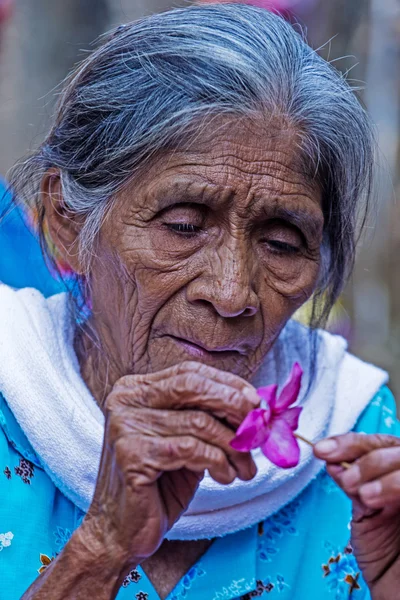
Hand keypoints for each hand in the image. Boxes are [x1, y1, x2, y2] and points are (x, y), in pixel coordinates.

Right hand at [81, 361, 259, 569]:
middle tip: (257, 429)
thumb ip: (209, 416)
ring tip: (243, 467)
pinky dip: (217, 461)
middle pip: (192, 387)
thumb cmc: (159, 483)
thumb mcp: (187, 440)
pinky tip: (224, 475)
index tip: (255, 402)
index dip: (227, 383)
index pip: (189, 372)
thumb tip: (254, 403)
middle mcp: (126, 400)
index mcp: (136, 389)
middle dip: (233, 405)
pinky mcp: (131, 454)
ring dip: (232, 446)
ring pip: (198, 422)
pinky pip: (190, 449)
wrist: (121, 529)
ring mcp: (125, 425)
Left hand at [315, 433, 399, 599]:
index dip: (350, 443)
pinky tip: (372, 498)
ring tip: (361, 493)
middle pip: (396, 449)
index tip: (322, 450)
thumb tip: (330, 458)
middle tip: (345, 479)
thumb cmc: (385, 551)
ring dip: (379, 472)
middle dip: (367, 459)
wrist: (398, 587)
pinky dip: (392, 485)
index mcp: (394, 470)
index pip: (378, 443)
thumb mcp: (364, 511)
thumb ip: (352, 482)